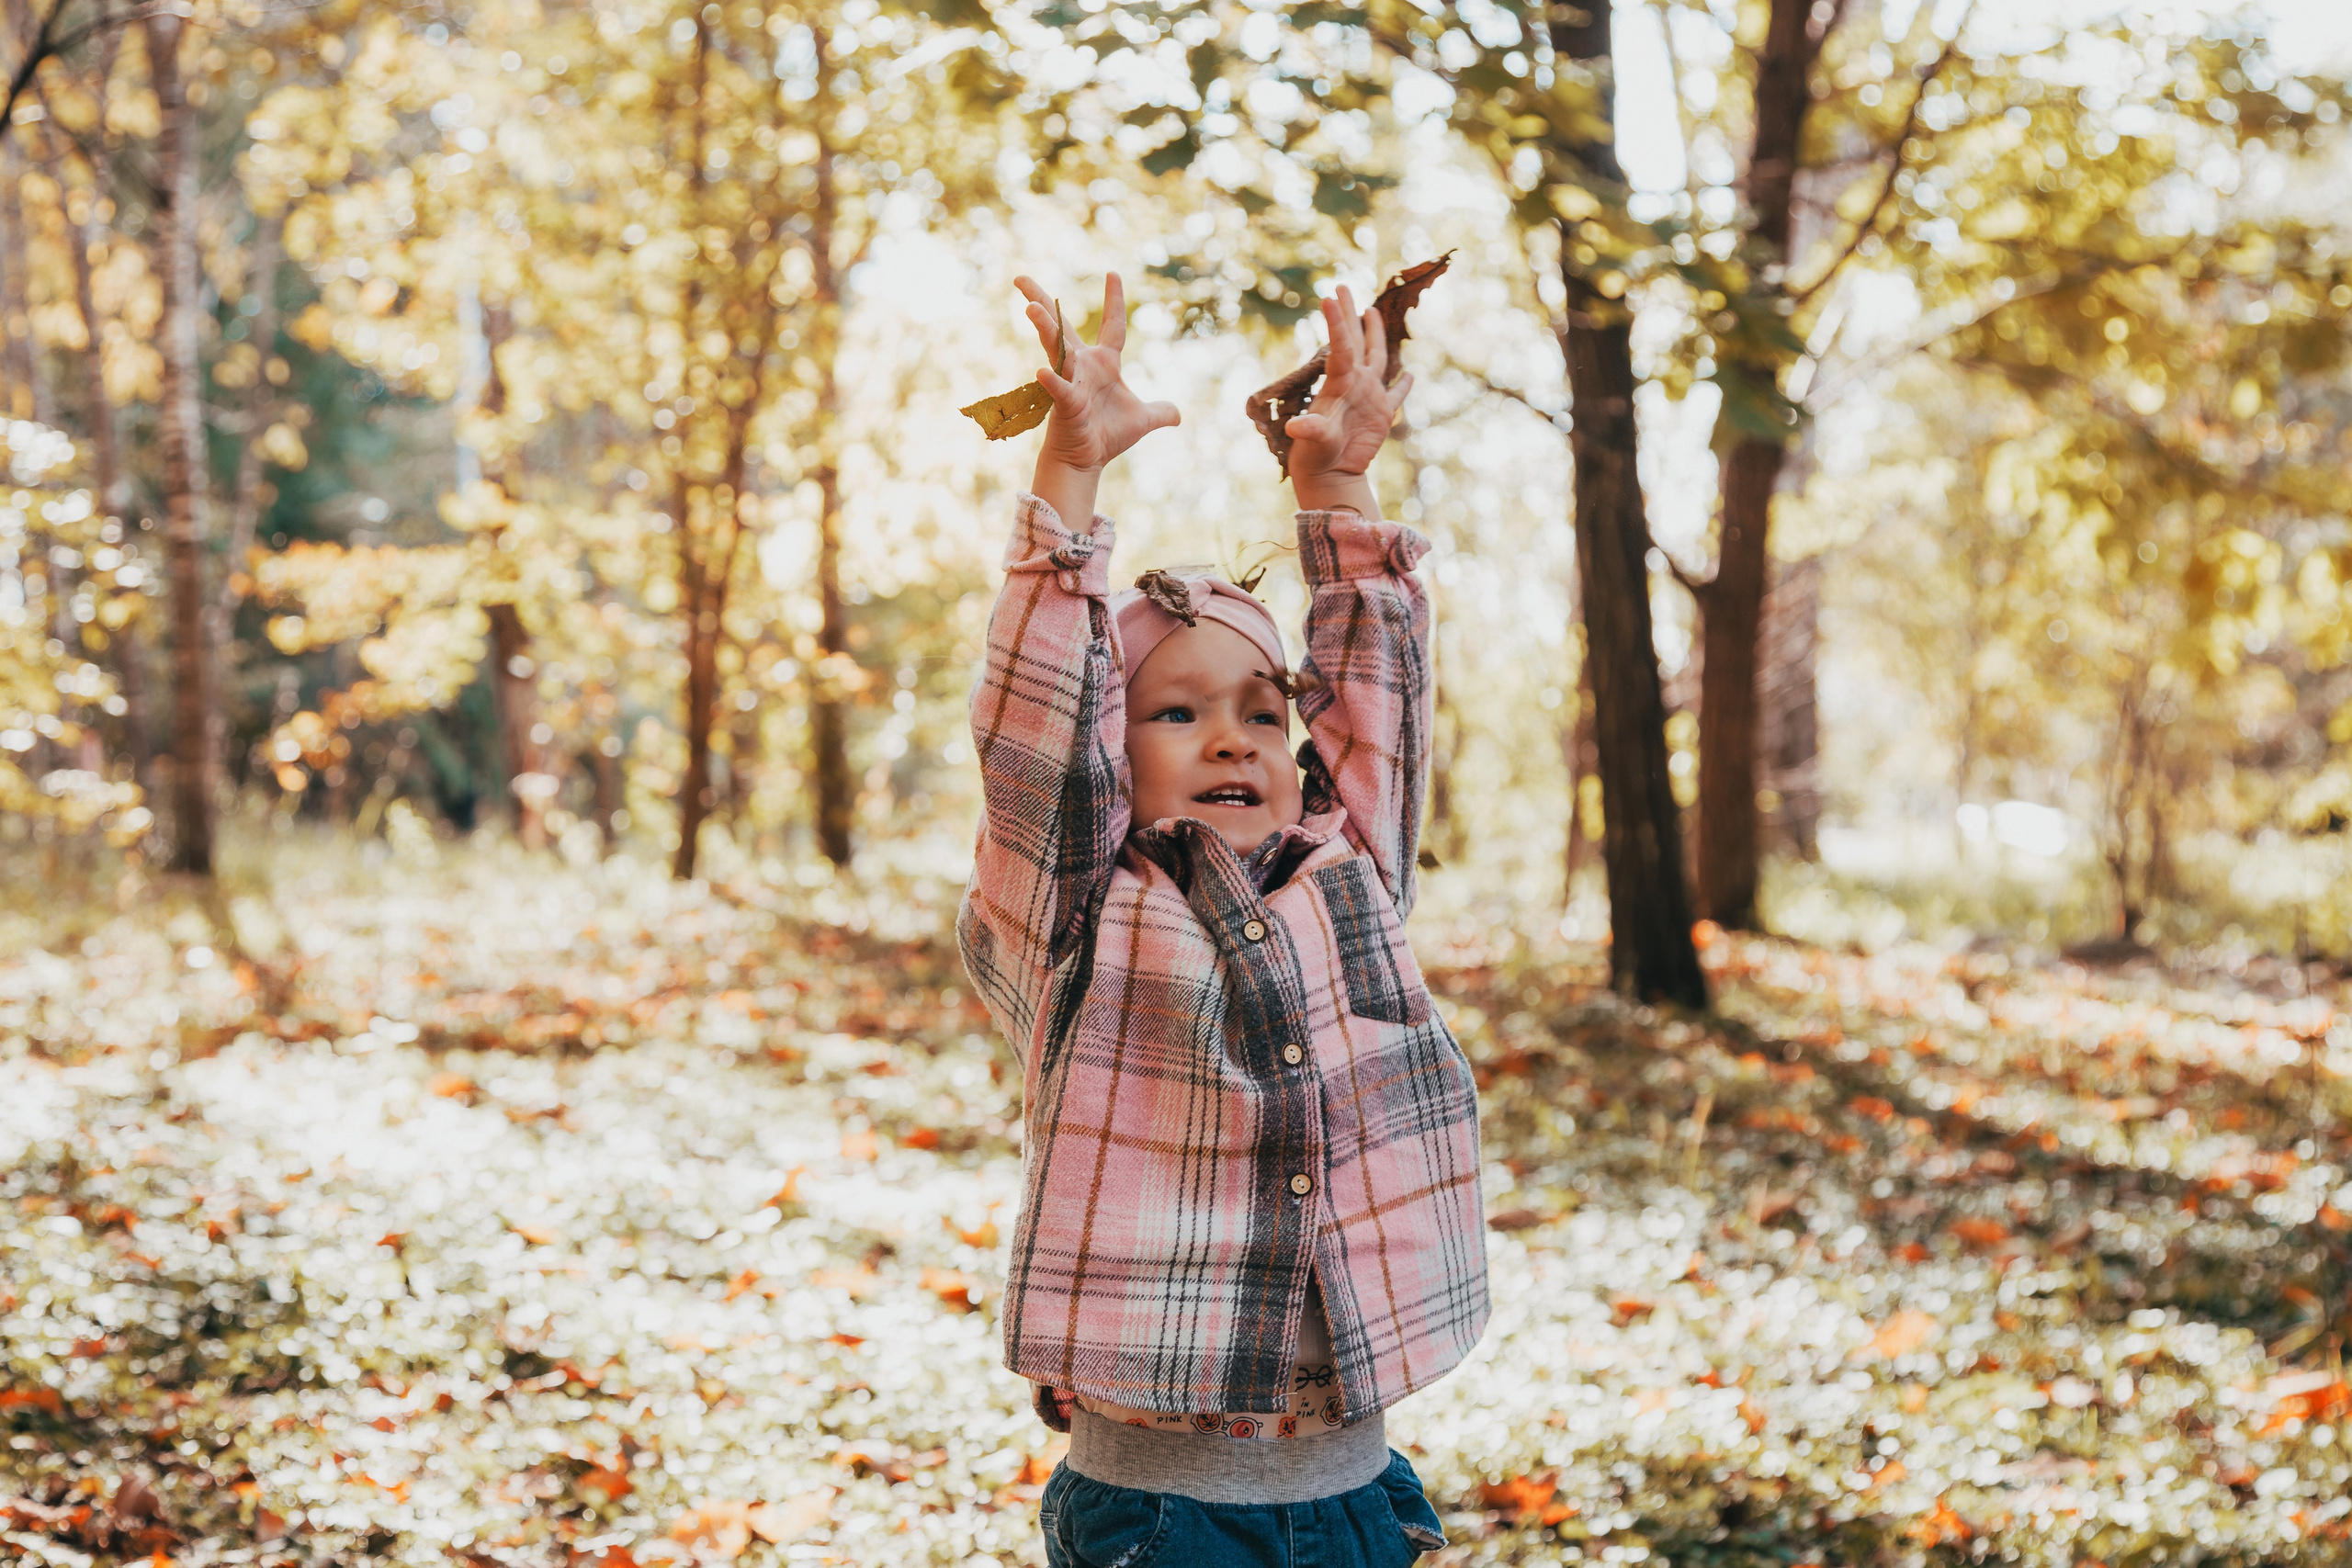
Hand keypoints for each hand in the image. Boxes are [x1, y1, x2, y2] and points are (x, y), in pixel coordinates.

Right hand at [1019, 272, 1179, 474]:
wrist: (1086, 461)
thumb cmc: (1107, 436)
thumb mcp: (1143, 420)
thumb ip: (1160, 412)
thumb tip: (1177, 415)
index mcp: (1104, 363)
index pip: (1113, 325)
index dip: (1114, 300)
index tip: (1113, 273)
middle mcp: (1083, 366)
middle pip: (1063, 326)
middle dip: (1042, 301)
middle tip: (1019, 278)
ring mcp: (1071, 381)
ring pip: (1057, 349)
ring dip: (1046, 328)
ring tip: (1031, 307)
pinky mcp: (1065, 403)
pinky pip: (1058, 388)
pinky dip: (1053, 381)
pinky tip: (1044, 371)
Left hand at [1284, 286, 1412, 505]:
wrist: (1330, 474)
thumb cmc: (1315, 456)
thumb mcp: (1312, 440)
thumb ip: (1309, 430)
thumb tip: (1295, 427)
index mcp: (1339, 383)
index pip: (1341, 346)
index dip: (1337, 322)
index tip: (1329, 295)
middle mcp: (1355, 383)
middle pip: (1356, 341)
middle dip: (1349, 314)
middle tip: (1342, 286)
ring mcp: (1370, 396)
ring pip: (1377, 357)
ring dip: (1375, 334)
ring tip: (1371, 311)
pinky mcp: (1382, 415)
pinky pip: (1397, 395)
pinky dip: (1404, 385)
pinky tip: (1410, 374)